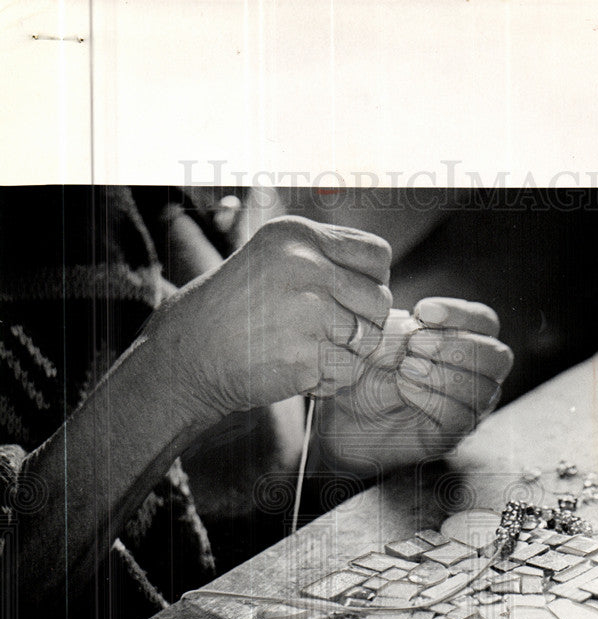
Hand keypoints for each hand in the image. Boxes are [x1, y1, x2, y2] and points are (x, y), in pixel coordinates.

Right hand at [161, 216, 391, 420]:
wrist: (191, 353)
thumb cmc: (236, 309)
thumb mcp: (273, 259)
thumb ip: (326, 260)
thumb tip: (383, 281)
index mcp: (299, 236)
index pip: (378, 256)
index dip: (372, 281)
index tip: (348, 297)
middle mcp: (306, 267)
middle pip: (380, 300)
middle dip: (363, 321)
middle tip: (329, 332)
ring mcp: (307, 313)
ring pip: (369, 338)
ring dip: (348, 352)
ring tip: (312, 350)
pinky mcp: (305, 357)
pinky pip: (349, 371)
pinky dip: (332, 378)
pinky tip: (302, 371)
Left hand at [315, 297, 512, 473]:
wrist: (341, 410)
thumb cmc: (365, 366)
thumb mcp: (381, 334)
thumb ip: (406, 322)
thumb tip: (419, 320)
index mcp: (465, 342)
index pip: (486, 323)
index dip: (460, 314)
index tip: (423, 311)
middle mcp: (476, 375)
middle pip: (497, 356)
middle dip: (455, 346)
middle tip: (414, 346)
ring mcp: (467, 407)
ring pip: (484, 389)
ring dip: (442, 374)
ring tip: (405, 370)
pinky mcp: (450, 434)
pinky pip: (461, 416)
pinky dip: (433, 399)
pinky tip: (406, 390)